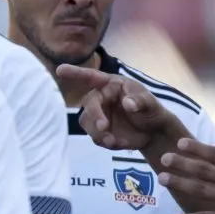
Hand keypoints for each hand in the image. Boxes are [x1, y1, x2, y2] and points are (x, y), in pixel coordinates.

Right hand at [56, 64, 173, 149]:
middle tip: (104, 127)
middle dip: (94, 116)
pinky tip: (121, 144)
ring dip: (97, 133)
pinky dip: (107, 143)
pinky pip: (95, 138)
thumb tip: (127, 103)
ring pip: (87, 123)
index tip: (60, 69)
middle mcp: (101, 98)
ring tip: (113, 141)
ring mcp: (99, 116)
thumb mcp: (151, 103)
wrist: (154, 132)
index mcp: (112, 85)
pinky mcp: (100, 132)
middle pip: (88, 104)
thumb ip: (141, 102)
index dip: (76, 73)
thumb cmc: (152, 110)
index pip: (92, 77)